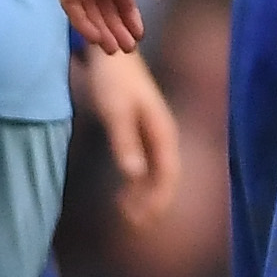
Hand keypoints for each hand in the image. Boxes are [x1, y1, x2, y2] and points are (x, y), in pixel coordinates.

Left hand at [56, 0, 165, 56]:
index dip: (129, 16)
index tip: (140, 36)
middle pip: (102, 7)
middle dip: (115, 28)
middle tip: (127, 50)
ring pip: (87, 9)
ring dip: (99, 29)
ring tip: (114, 48)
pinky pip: (70, 2)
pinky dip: (82, 20)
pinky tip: (96, 35)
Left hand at [77, 43, 178, 230]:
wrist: (110, 52)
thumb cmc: (113, 80)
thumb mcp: (115, 112)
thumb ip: (125, 143)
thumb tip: (134, 176)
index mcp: (163, 132)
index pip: (167, 176)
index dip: (156, 201)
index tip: (140, 221)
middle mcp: (164, 135)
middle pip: (166, 177)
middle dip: (153, 203)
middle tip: (132, 224)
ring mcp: (155, 132)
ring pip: (158, 172)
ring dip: (145, 194)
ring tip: (126, 212)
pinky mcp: (143, 130)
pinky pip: (148, 163)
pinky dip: (139, 181)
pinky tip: (125, 189)